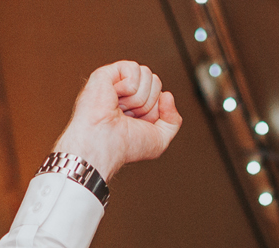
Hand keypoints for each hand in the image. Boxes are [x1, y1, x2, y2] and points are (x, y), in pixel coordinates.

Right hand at [53, 61, 181, 181]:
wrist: (105, 146)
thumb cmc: (125, 147)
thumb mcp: (160, 140)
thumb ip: (173, 121)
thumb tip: (167, 95)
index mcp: (136, 106)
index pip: (160, 93)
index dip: (155, 111)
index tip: (138, 124)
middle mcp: (125, 93)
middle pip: (156, 81)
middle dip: (148, 103)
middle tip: (129, 116)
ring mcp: (115, 82)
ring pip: (147, 74)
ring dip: (138, 98)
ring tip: (121, 109)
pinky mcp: (106, 73)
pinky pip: (134, 68)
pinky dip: (129, 87)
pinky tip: (115, 98)